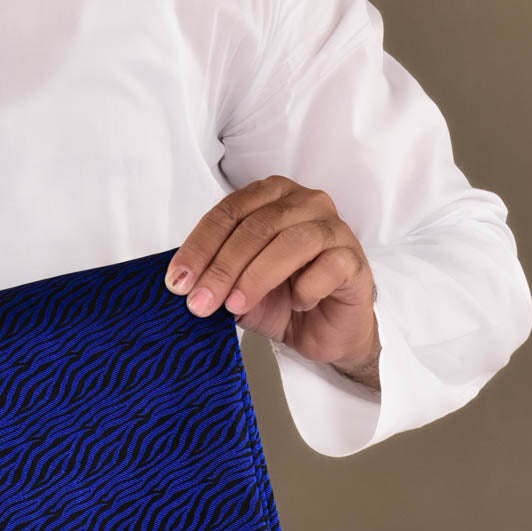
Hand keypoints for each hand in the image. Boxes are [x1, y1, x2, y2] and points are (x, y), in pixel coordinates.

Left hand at [164, 175, 381, 388]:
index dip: (199, 247)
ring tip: (236, 306)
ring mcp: (333, 228)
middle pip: (256, 226)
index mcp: (271, 198)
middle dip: (222, 267)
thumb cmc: (281, 300)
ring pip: (291, 242)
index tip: (178, 282)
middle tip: (200, 303)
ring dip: (256, 277)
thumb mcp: (236, 288)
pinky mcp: (353, 258)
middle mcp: (304, 203)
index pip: (228, 213)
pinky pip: (327, 267)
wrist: (323, 332)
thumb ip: (215, 278)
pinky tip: (297, 305)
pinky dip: (306, 289)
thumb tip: (185, 285)